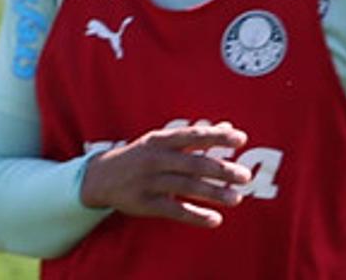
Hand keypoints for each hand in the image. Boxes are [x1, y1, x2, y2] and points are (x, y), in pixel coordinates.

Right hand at [79, 121, 253, 227]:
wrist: (100, 177)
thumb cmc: (141, 156)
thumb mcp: (161, 141)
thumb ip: (195, 136)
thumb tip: (229, 126)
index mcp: (159, 140)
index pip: (192, 136)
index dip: (216, 137)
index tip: (241, 139)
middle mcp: (154, 159)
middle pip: (192, 163)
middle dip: (220, 169)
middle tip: (246, 176)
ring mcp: (149, 181)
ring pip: (186, 187)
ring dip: (213, 193)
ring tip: (236, 198)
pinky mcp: (145, 203)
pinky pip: (174, 210)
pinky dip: (195, 215)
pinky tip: (215, 219)